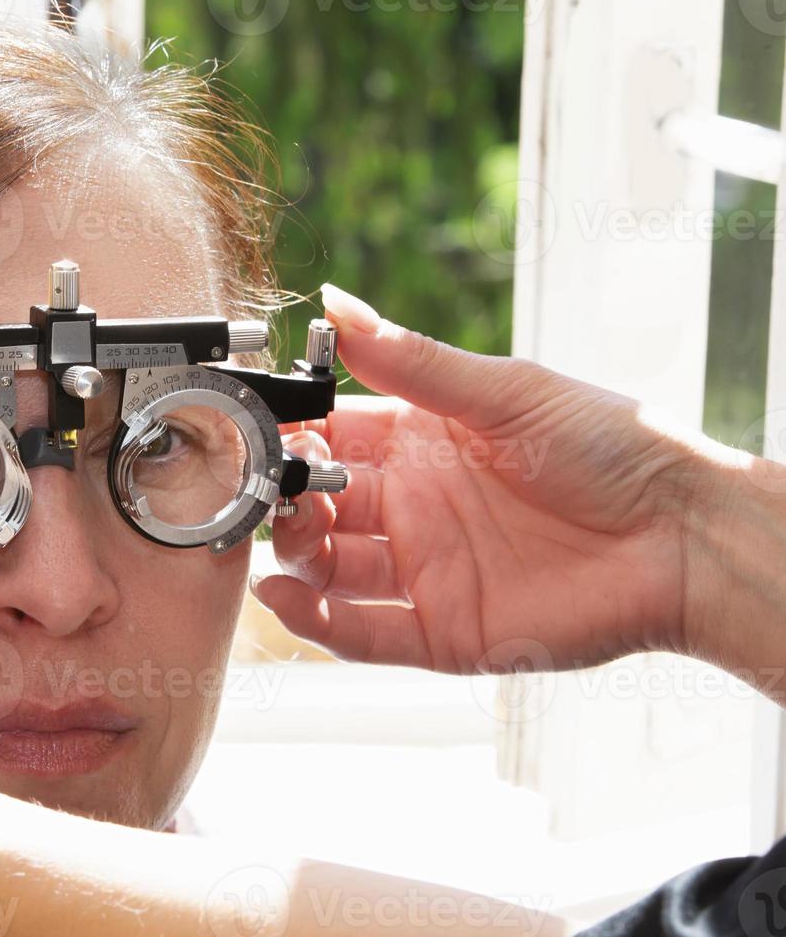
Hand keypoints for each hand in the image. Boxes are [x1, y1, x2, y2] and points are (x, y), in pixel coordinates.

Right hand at [253, 285, 714, 674]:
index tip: (250, 432)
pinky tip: (285, 599)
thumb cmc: (613, 447)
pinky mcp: (443, 632)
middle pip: (318, 506)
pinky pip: (363, 633)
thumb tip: (335, 303)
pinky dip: (316, 623)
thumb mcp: (502, 391)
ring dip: (294, 556)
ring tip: (280, 538)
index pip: (328, 439)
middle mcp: (413, 508)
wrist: (686, 536)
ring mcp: (425, 572)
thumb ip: (410, 361)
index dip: (288, 437)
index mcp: (420, 442)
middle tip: (263, 493)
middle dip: (282, 500)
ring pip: (330, 570)